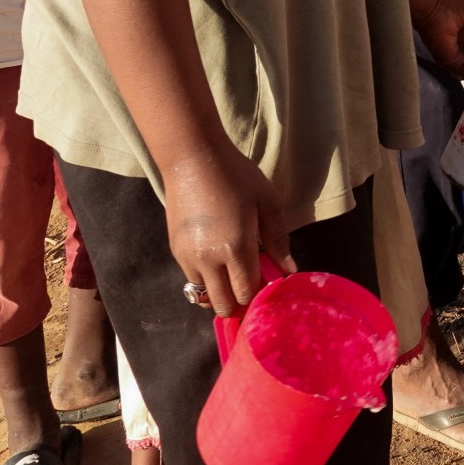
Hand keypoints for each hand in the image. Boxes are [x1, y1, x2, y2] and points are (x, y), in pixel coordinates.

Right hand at [162, 143, 292, 316]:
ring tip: (235, 272)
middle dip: (238, 304)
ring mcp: (186, 257)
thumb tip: (289, 269)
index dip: (259, 296)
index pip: (246, 293)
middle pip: (222, 305)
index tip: (269, 286)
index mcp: (235, 248)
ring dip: (220, 292)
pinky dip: (206, 278)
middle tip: (252, 287)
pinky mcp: (174, 250)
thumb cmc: (237, 177)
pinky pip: (191, 278)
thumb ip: (279, 239)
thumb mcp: (268, 203)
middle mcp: (207, 259)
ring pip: (203, 295)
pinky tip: (218, 258)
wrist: (193, 159)